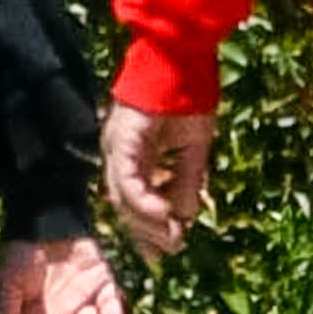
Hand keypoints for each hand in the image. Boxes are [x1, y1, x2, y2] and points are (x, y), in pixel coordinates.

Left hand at [102, 103, 214, 259]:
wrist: (183, 58)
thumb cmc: (190, 95)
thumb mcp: (195, 149)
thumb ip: (189, 183)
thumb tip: (185, 219)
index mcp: (135, 154)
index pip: (136, 199)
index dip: (150, 227)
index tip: (168, 250)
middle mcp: (119, 154)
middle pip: (124, 205)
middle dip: (145, 233)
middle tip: (166, 254)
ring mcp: (117, 148)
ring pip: (122, 199)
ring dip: (146, 224)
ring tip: (171, 240)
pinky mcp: (121, 142)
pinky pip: (129, 182)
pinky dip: (145, 203)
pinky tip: (165, 216)